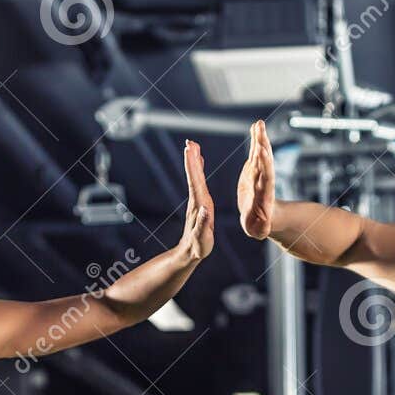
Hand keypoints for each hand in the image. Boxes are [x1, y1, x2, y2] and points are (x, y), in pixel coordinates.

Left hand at [175, 139, 213, 260]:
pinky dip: (198, 170)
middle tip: (190, 142)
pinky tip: (199, 163)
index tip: (190, 151)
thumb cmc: (198, 247)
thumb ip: (203, 225)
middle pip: (194, 176)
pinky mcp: (199, 203)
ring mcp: (197, 201)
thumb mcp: (202, 239)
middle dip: (192, 158)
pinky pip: (198, 182)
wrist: (190, 253)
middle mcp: (197, 200)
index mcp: (199, 206)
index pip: (195, 182)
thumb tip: (204, 210)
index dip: (193, 166)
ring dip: (194, 161)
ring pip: (195, 177)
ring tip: (193, 146)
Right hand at [237, 119, 274, 238]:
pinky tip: (255, 128)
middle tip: (261, 129)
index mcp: (263, 195)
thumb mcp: (261, 229)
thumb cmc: (261, 226)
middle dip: (262, 146)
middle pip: (263, 162)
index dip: (265, 165)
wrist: (263, 218)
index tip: (263, 152)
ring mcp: (258, 174)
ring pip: (260, 155)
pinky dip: (255, 141)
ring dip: (259, 139)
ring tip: (258, 124)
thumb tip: (264, 223)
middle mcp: (262, 182)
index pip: (266, 177)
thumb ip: (261, 226)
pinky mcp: (253, 170)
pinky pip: (254, 153)